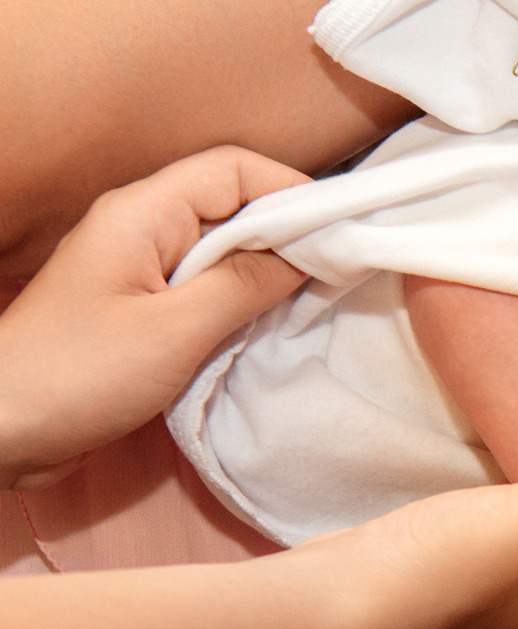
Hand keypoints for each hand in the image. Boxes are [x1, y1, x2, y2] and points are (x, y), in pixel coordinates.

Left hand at [0, 146, 309, 488]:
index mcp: (142, 213)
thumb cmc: (78, 375)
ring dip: (268, 272)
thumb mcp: (176, 331)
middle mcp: (141, 228)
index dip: (293, 191)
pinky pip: (206, 288)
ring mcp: (139, 268)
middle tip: (339, 274)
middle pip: (234, 205)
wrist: (3, 428)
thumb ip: (246, 285)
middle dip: (290, 234)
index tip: (343, 233)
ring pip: (224, 250)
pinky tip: (266, 330)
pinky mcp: (141, 308)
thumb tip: (308, 255)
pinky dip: (242, 302)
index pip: (235, 169)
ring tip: (311, 304)